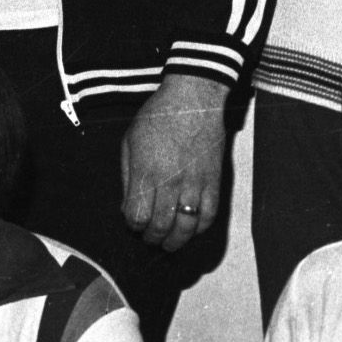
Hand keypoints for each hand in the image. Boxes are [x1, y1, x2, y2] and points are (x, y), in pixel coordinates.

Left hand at [121, 74, 229, 250]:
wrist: (193, 98)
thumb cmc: (157, 117)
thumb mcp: (129, 141)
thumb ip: (127, 176)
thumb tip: (128, 207)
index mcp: (145, 171)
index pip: (137, 216)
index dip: (133, 226)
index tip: (134, 223)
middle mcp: (170, 181)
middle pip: (160, 226)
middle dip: (152, 238)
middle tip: (150, 239)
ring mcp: (194, 182)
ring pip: (186, 226)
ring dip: (175, 240)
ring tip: (169, 243)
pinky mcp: (214, 180)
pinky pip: (209, 215)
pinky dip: (199, 228)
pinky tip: (191, 229)